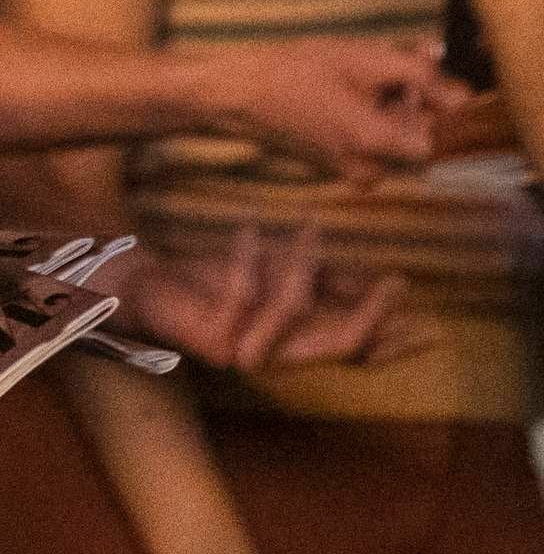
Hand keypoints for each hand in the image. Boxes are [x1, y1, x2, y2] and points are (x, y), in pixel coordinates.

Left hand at [109, 228, 405, 371]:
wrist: (149, 286)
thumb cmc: (220, 278)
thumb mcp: (282, 271)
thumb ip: (328, 280)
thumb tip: (382, 282)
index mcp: (297, 344)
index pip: (358, 352)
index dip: (396, 344)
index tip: (434, 328)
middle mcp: (278, 358)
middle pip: (342, 347)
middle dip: (375, 315)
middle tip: (399, 281)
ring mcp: (245, 355)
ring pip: (294, 311)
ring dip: (304, 264)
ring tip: (309, 226)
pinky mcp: (211, 342)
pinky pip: (242, 296)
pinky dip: (247, 259)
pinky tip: (248, 229)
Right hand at [196, 35, 455, 179]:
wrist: (236, 93)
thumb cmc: (295, 72)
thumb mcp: (363, 58)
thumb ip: (419, 71)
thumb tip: (455, 88)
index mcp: (378, 143)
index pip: (440, 133)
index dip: (436, 103)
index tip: (419, 78)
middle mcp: (369, 168)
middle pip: (418, 137)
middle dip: (413, 101)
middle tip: (389, 69)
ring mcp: (351, 171)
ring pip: (395, 140)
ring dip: (392, 109)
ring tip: (363, 79)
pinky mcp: (337, 166)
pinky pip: (371, 146)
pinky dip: (370, 119)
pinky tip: (348, 94)